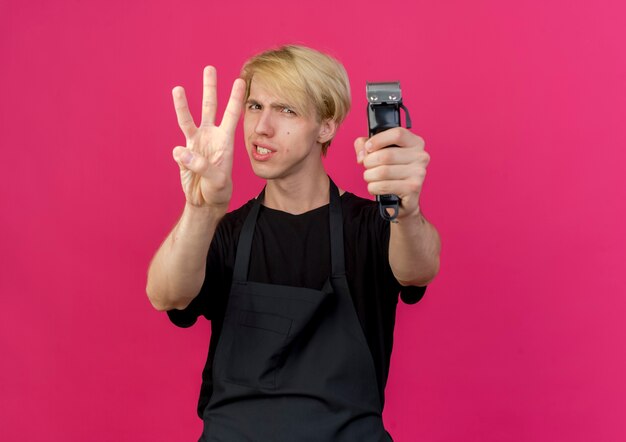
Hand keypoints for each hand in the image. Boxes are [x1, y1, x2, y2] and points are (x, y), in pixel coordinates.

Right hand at [171, 66, 245, 210]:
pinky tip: (183, 161)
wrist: (206, 201)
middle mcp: (211, 137)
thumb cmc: (218, 191)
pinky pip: (178, 149)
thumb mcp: (216, 181)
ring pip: (188, 119)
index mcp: (225, 141)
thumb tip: (182, 151)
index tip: (241, 80)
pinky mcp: (184, 153)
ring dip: (182, 104)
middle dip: (210, 88)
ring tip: (177, 88)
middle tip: (210, 68)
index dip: (236, 98)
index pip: (232, 115)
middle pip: (210, 107)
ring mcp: (196, 143)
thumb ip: (202, 166)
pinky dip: (179, 155)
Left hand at [354, 128, 429, 218]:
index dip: (378, 140)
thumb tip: (362, 154)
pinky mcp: (412, 188)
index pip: (397, 134)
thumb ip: (365, 146)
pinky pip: (384, 186)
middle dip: (368, 162)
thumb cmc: (392, 173)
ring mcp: (419, 173)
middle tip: (367, 167)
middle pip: (385, 155)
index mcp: (415, 143)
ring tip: (370, 177)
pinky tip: (375, 187)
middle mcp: (420, 156)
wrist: (403, 200)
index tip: (368, 148)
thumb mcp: (379, 153)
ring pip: (383, 171)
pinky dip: (373, 187)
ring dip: (369, 176)